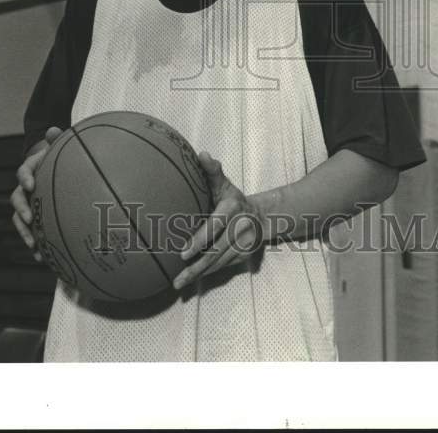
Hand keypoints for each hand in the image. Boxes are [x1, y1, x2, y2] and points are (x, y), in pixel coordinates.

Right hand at [10, 126, 62, 260]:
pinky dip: (37, 244)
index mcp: (30, 170)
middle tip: (28, 220)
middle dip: (21, 211)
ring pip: (20, 220)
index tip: (31, 185)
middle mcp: (25, 189)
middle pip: (17, 200)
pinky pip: (33, 231)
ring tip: (34, 247)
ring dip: (25, 233)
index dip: (25, 178)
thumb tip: (53, 129)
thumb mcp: (59, 145)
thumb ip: (57, 139)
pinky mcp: (35, 217)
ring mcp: (29, 204)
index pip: (23, 173)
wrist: (54, 165)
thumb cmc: (58, 154)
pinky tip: (45, 260)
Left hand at [173, 151, 266, 289]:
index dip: (200, 240)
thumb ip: (212, 170)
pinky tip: (191, 282)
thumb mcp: (224, 183)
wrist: (261, 216)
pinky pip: (222, 267)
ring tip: (179, 284)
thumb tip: (201, 154)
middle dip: (195, 266)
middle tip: (176, 278)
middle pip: (215, 252)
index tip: (183, 253)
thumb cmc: (233, 198)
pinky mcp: (243, 257)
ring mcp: (243, 246)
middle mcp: (240, 229)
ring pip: (218, 264)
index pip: (214, 227)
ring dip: (199, 275)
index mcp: (231, 209)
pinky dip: (207, 275)